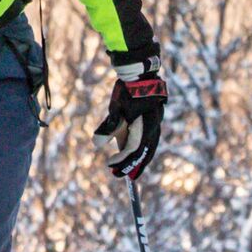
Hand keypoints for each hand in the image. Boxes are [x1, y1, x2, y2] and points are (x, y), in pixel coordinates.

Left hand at [96, 62, 165, 179]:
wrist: (141, 73)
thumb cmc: (127, 91)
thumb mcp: (115, 109)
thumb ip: (108, 128)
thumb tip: (96, 145)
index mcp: (144, 126)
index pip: (132, 150)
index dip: (121, 160)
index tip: (110, 164)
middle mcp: (153, 127)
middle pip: (145, 153)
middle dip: (134, 166)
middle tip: (124, 177)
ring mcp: (156, 123)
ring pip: (149, 147)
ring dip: (140, 159)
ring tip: (131, 170)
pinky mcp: (154, 119)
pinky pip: (149, 139)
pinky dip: (142, 148)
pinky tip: (132, 151)